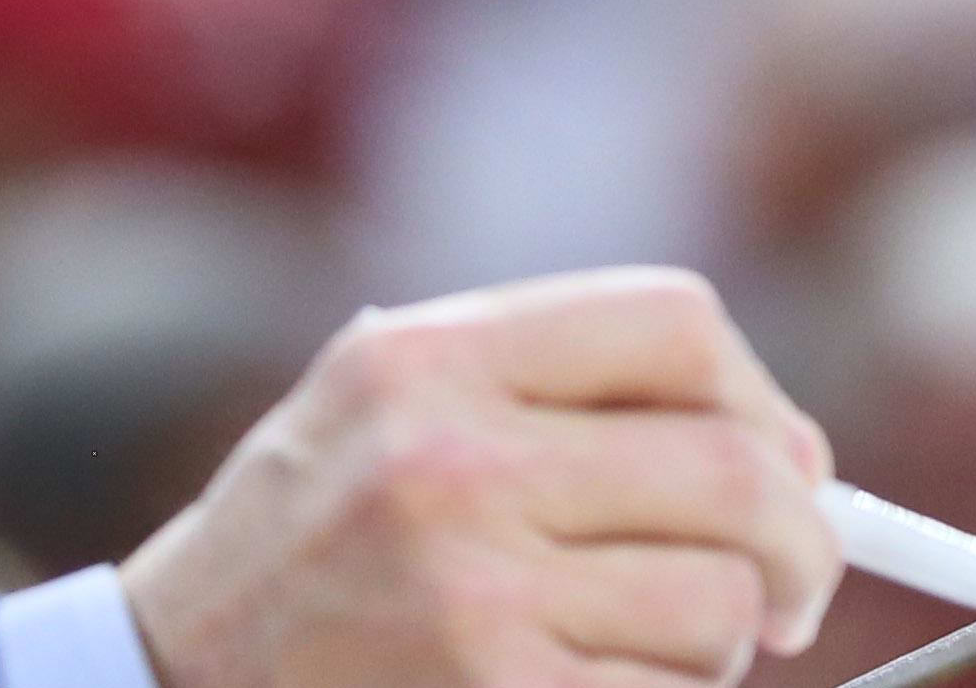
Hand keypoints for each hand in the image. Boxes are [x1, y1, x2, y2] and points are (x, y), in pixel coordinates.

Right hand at [115, 268, 838, 687]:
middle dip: (801, 544)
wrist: (174, 678)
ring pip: (719, 602)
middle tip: (794, 592)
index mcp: (425, 356)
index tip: (784, 466)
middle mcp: (444, 456)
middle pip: (733, 468)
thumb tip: (797, 460)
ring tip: (637, 649)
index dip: (759, 397)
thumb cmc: (311, 549)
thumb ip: (552, 396)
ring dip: (720, 644)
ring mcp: (466, 587)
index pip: (674, 323)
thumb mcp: (385, 414)